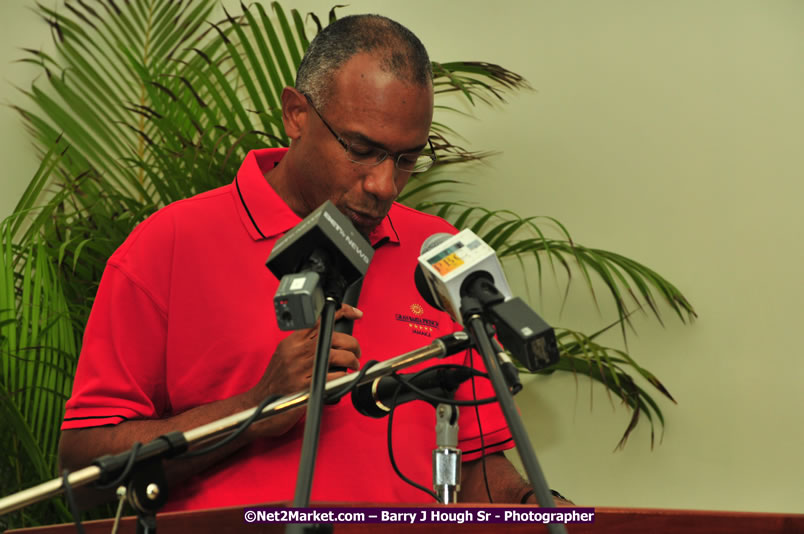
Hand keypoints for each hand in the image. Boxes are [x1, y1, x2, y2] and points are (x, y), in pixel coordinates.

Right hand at [246, 304, 362, 435]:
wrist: (260, 403)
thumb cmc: (276, 381)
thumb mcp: (286, 354)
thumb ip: (305, 343)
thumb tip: (331, 336)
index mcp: (292, 341)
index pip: (318, 318)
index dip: (340, 312)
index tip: (354, 313)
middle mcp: (296, 351)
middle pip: (332, 336)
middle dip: (352, 343)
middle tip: (356, 351)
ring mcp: (300, 368)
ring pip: (336, 355)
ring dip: (351, 360)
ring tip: (353, 365)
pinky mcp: (305, 386)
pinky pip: (334, 376)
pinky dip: (344, 376)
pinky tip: (344, 378)